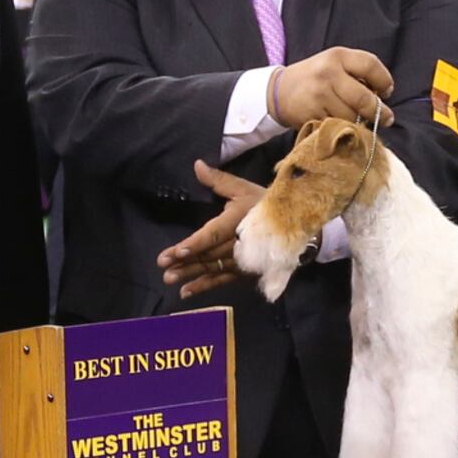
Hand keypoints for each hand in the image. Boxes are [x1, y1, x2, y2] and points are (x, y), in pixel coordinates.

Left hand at [157, 160, 261, 299]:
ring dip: (190, 275)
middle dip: (185, 261)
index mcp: (237, 222)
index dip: (195, 243)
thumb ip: (218, 180)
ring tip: (169, 279)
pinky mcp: (243, 271)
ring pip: (212, 269)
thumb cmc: (265, 204)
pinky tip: (185, 292)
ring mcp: (241, 261)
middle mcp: (238, 245)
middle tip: (163, 267)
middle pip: (208, 255)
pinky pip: (221, 280)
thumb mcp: (243, 188)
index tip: (177, 250)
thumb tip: (197, 165)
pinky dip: (204, 287)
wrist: (294, 227)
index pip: (213, 235)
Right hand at [270, 45, 392, 129]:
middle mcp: (328, 73)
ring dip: (358, 121)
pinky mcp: (312, 115)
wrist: (279, 92)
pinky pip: (338, 126)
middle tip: (387, 118)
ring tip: (354, 118)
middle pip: (364, 98)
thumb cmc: (314, 78)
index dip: (385, 81)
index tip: (387, 92)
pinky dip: (343, 129)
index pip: (371, 65)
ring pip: (352, 117)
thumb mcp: (333, 63)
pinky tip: (339, 124)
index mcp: (337, 56)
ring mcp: (319, 95)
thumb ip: (356, 73)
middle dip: (379, 111)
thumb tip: (382, 95)